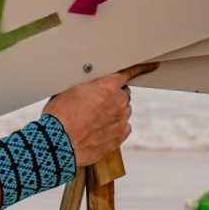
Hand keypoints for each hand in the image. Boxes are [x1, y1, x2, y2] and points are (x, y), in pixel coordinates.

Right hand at [41, 62, 158, 166]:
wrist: (56, 144)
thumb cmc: (58, 116)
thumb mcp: (68, 90)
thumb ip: (87, 85)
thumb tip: (87, 84)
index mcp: (107, 86)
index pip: (129, 73)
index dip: (141, 68)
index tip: (152, 65)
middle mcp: (118, 102)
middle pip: (123, 94)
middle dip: (113, 96)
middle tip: (95, 103)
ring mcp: (120, 121)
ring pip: (123, 111)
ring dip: (113, 112)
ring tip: (93, 120)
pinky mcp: (119, 138)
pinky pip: (123, 127)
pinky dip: (115, 127)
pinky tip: (99, 130)